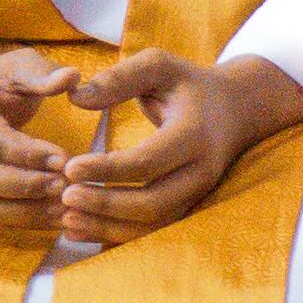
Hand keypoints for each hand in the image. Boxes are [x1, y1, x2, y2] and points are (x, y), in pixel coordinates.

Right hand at [0, 46, 86, 234]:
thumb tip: (71, 77)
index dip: (30, 153)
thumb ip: (42, 72)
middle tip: (65, 185)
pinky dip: (23, 220)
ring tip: (65, 207)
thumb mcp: (19, 66)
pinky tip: (56, 217)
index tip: (65, 158)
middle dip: (28, 186)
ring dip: (27, 212)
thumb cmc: (2, 80)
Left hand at [50, 50, 302, 243]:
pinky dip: (114, 235)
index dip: (107, 169)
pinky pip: (152, 230)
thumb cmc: (189, 85)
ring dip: (107, 227)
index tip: (69, 167)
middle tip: (65, 195)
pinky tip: (78, 231)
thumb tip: (76, 98)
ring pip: (153, 224)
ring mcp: (198, 193)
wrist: (237, 110)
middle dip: (106, 204)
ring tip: (66, 218)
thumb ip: (119, 78)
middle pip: (153, 202)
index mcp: (194, 135)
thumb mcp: (159, 67)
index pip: (149, 161)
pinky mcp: (188, 205)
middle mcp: (201, 171)